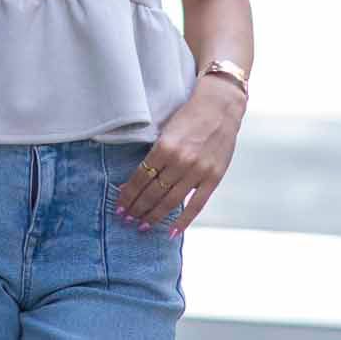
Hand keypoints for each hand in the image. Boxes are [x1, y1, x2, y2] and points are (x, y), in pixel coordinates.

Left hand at [115, 75, 245, 236]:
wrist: (220, 107)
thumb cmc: (190, 116)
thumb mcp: (167, 130)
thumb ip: (156, 154)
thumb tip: (140, 179)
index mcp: (164, 147)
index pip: (140, 178)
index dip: (128, 195)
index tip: (119, 206)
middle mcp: (180, 161)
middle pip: (153, 192)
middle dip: (137, 208)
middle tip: (126, 220)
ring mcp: (198, 171)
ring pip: (170, 202)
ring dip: (153, 216)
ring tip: (142, 226)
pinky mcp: (213, 178)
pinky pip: (196, 205)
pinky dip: (183, 221)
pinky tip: (171, 232)